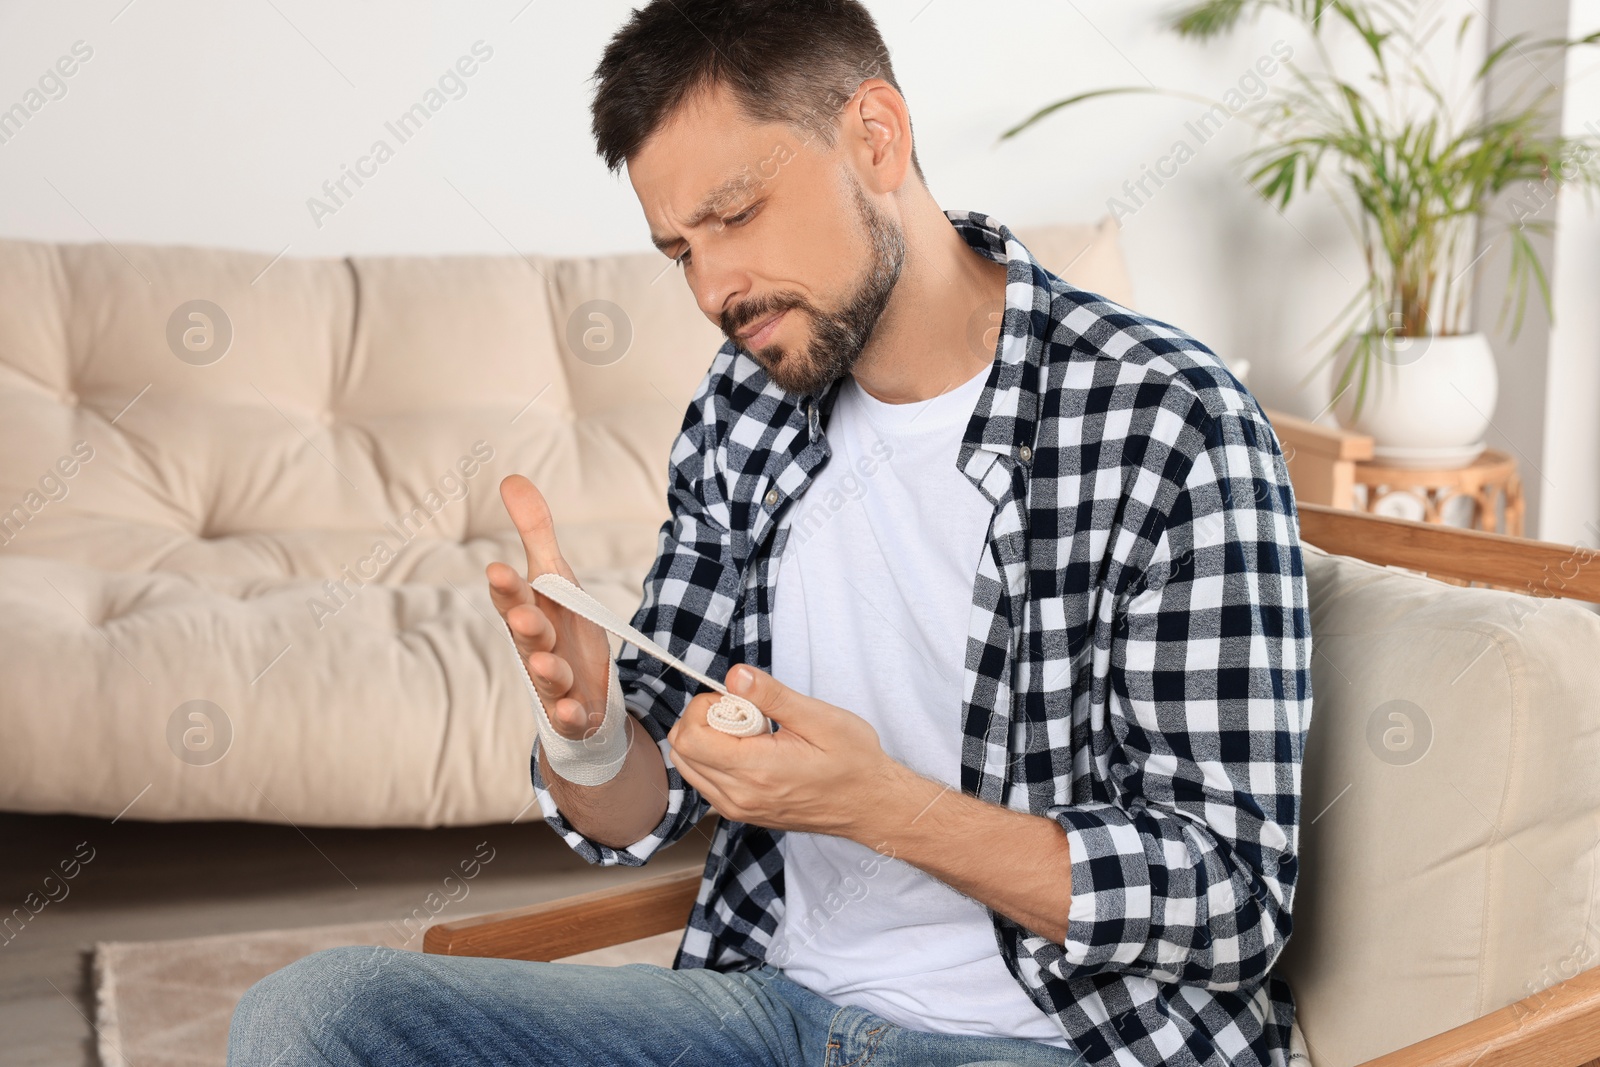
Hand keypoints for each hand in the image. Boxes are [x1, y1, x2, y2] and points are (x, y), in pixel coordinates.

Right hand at [487, 475, 612, 741]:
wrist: (580, 688)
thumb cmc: (560, 625)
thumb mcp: (554, 576)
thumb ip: (534, 532)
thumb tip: (511, 478)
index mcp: (530, 610)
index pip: (512, 596)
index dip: (506, 586)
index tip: (498, 569)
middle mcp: (537, 646)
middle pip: (527, 635)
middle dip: (525, 625)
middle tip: (524, 616)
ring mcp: (554, 680)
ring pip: (547, 675)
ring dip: (547, 669)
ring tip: (549, 662)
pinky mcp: (573, 709)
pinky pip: (569, 714)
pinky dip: (569, 714)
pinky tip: (573, 711)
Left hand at [666, 664, 902, 837]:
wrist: (870, 804)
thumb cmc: (853, 761)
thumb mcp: (820, 718)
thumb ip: (772, 696)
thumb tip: (735, 676)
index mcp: (757, 771)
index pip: (691, 738)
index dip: (704, 707)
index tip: (738, 699)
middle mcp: (739, 796)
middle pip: (682, 751)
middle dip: (702, 720)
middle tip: (744, 712)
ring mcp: (737, 809)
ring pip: (688, 767)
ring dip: (706, 739)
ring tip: (749, 731)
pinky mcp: (741, 812)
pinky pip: (705, 781)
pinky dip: (714, 758)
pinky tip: (749, 749)